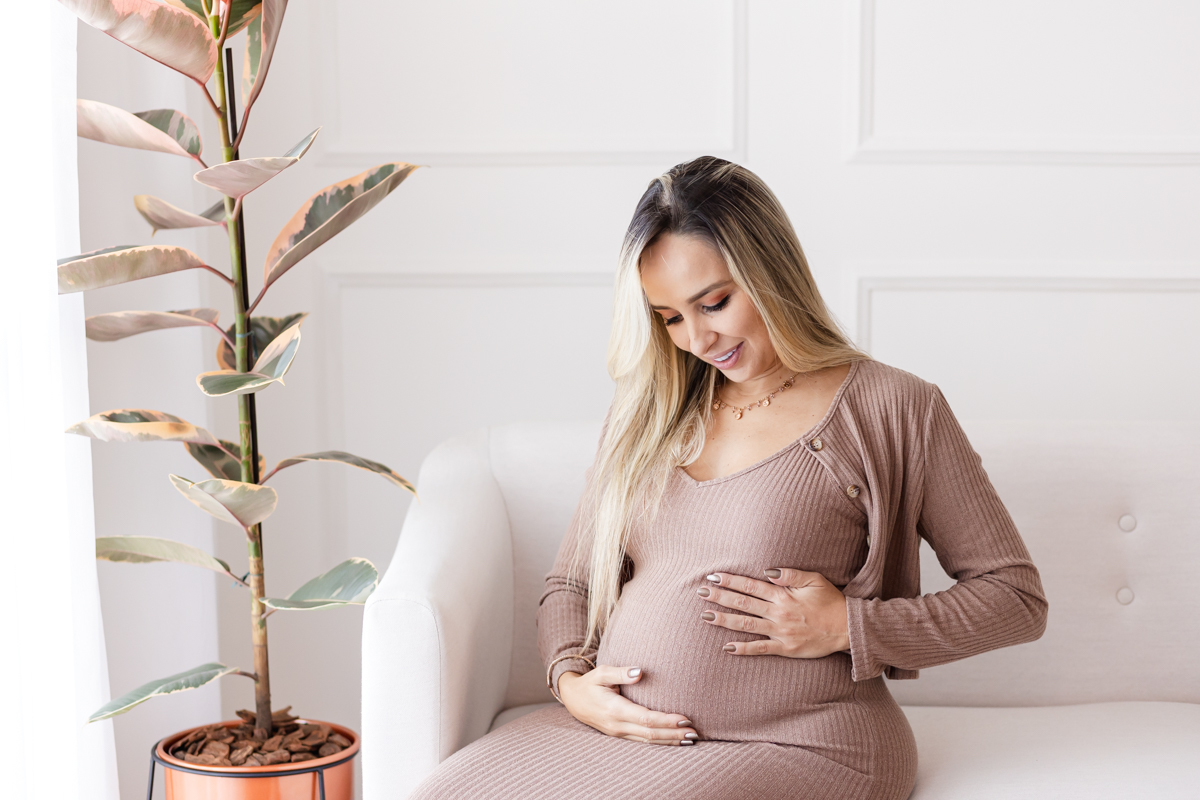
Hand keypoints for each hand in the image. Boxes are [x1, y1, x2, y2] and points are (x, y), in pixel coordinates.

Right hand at [558, 666, 697, 744]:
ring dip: (670, 740)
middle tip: (694, 733)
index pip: (646, 719)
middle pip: (650, 734)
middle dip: (673, 734)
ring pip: (648, 741)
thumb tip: (639, 671)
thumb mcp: (602, 672)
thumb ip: (621, 672)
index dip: (666, 720)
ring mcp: (618, 732)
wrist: (573, 699)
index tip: (685, 718)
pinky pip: (642, 741)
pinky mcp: (620, 735)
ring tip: (690, 739)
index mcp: (615, 709)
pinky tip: (673, 740)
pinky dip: (660, 742)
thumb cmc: (590, 683)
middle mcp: (617, 725)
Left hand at [698, 568, 850, 657]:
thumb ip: (790, 574)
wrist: (847, 628)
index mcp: (783, 595)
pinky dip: (743, 648)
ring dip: (725, 620)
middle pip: (743, 604)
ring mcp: (780, 632)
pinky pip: (760, 649)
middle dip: (720, 597)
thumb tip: (767, 572)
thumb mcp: (814, 580)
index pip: (750, 586)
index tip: (713, 577)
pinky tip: (727, 647)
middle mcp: (778, 613)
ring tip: (706, 616)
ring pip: (746, 625)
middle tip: (701, 592)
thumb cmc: (831, 601)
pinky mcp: (785, 648)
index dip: (730, 581)